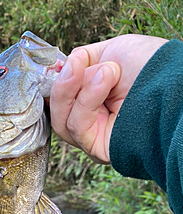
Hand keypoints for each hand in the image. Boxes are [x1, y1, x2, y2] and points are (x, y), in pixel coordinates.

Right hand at [49, 34, 167, 163]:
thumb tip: (64, 68)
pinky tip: (106, 81)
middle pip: (57, 110)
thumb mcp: (112, 51)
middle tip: (75, 66)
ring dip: (79, 90)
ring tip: (107, 71)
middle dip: (63, 85)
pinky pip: (76, 126)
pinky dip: (87, 101)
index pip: (61, 96)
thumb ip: (83, 59)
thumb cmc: (153, 70)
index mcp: (92, 97)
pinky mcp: (96, 147)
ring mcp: (92, 134)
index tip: (61, 65)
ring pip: (62, 120)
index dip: (57, 81)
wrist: (172, 87)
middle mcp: (91, 118)